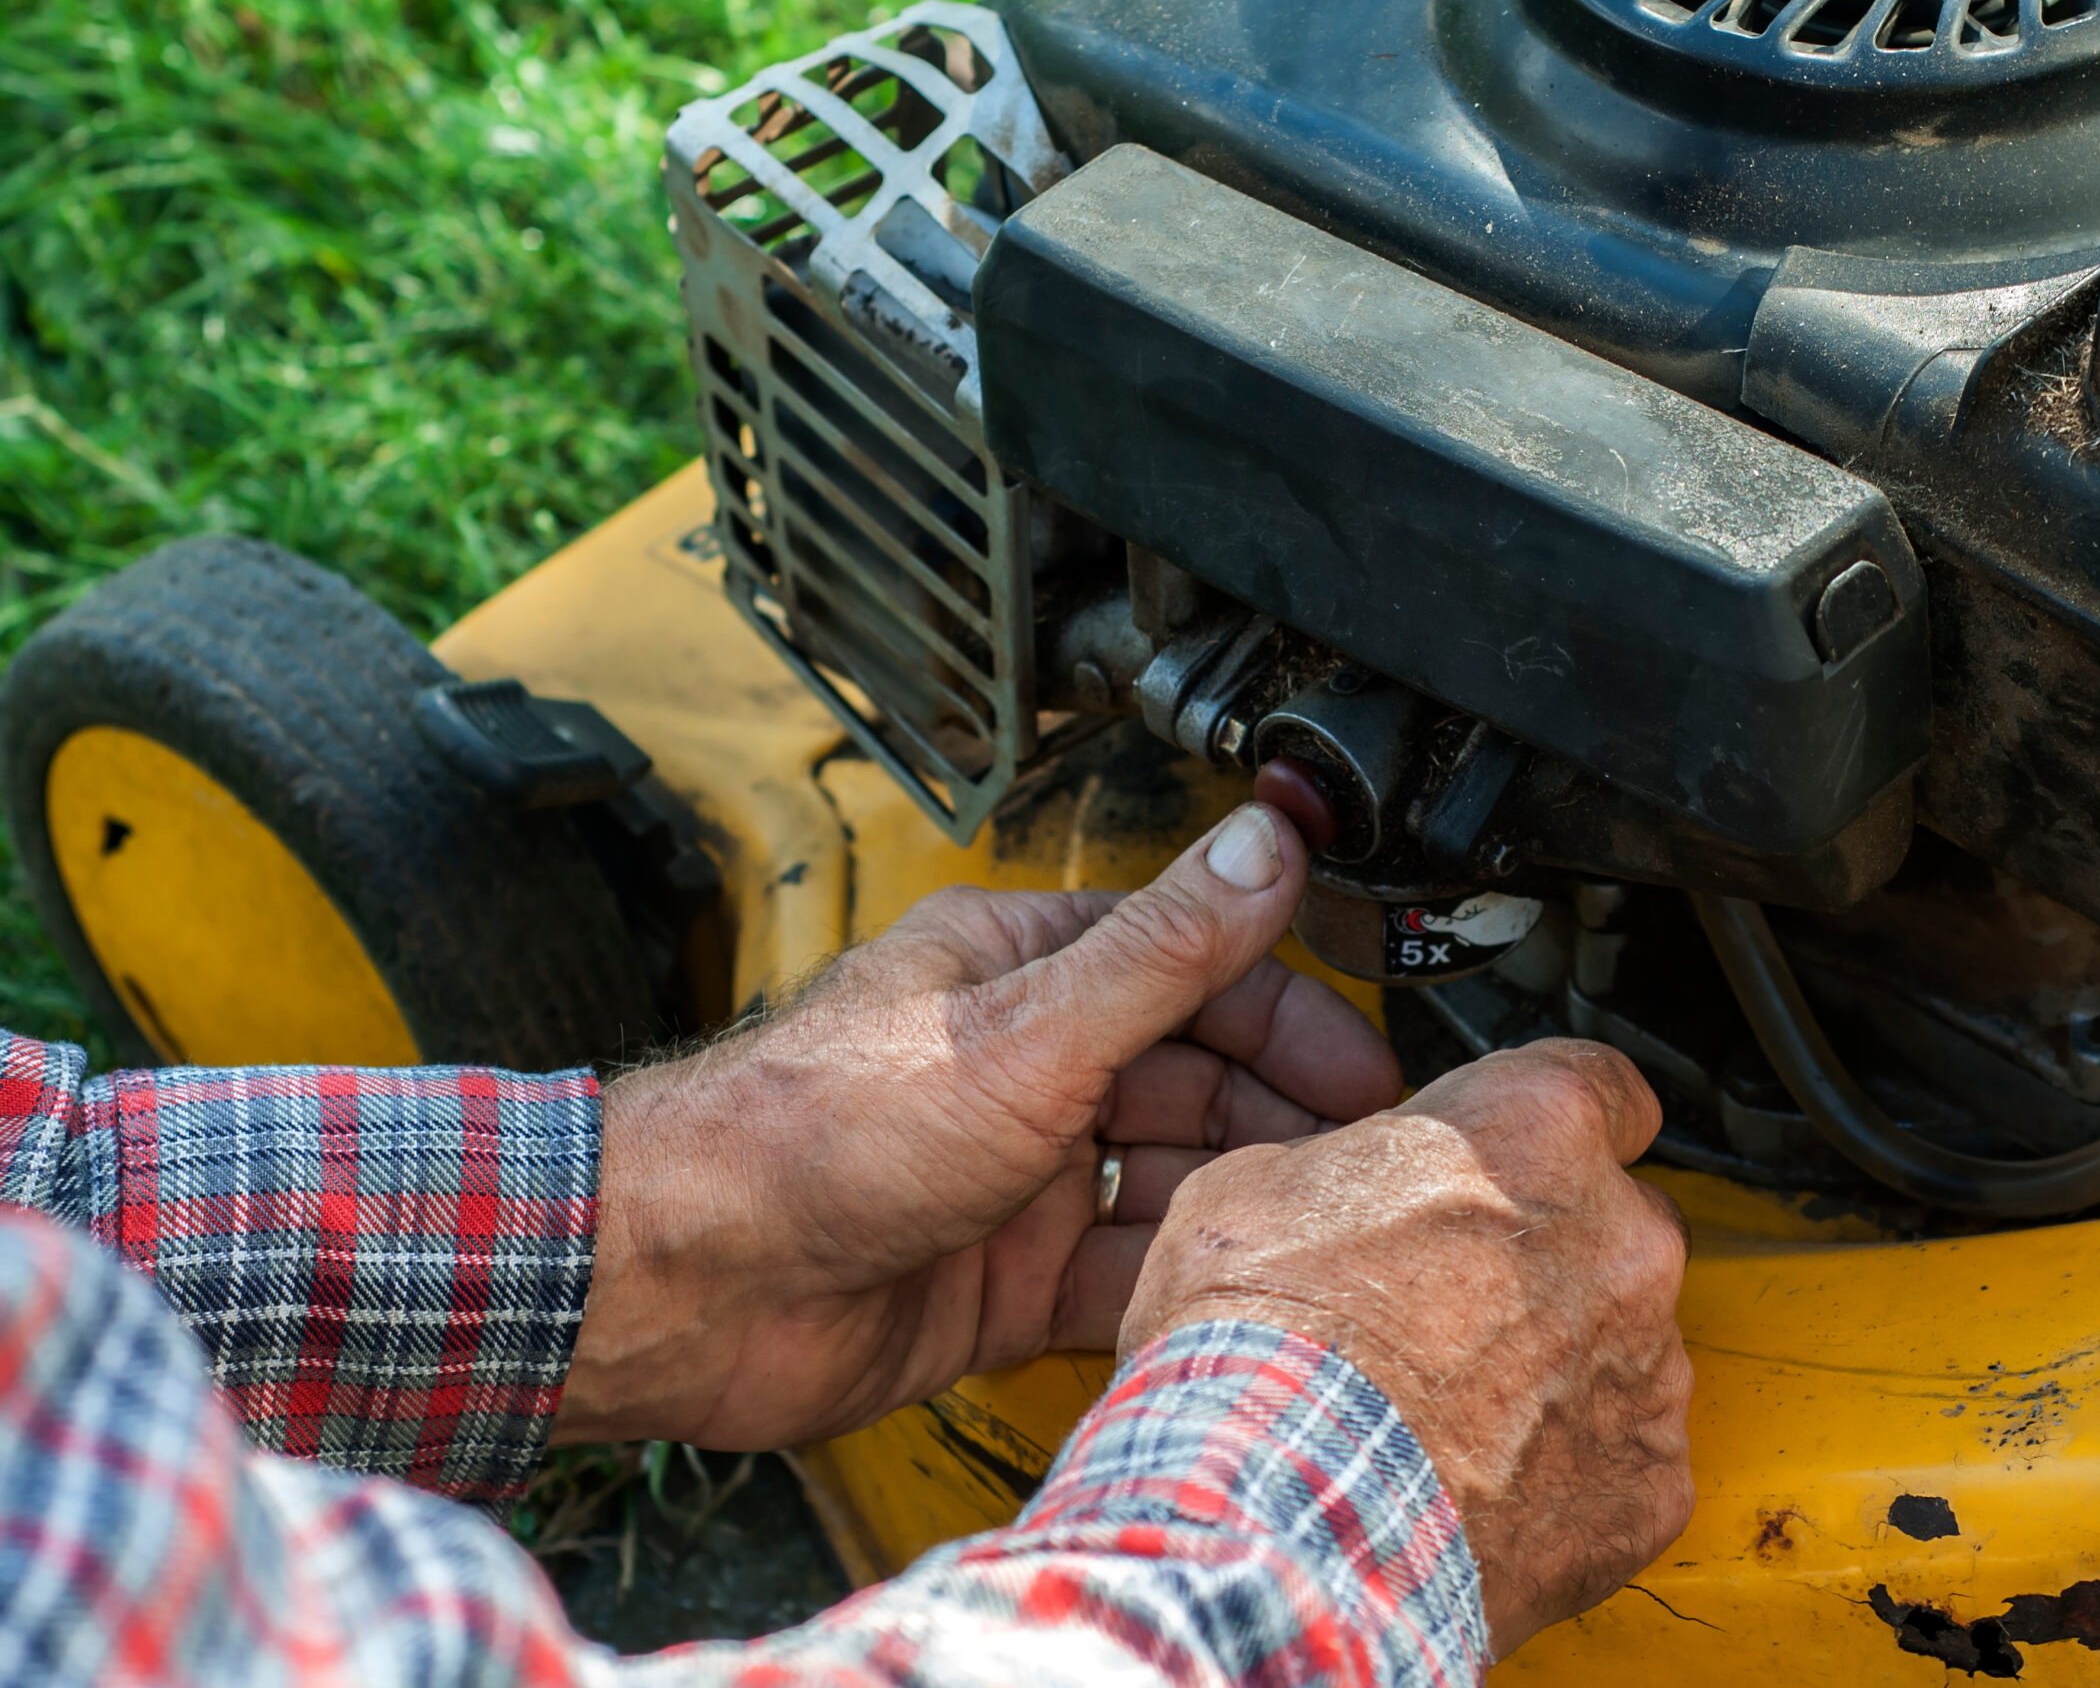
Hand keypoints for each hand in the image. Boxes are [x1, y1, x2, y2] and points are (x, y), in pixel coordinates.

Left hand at [553, 802, 1401, 1449]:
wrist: (687, 1287)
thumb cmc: (814, 1132)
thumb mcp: (1027, 1031)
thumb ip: (1164, 950)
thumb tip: (1266, 841)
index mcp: (1024, 970)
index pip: (1196, 972)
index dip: (1292, 1019)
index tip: (1370, 1072)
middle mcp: (1027, 1065)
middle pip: (1197, 1080)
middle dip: (1280, 1119)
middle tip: (1361, 1168)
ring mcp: (1018, 1174)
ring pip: (1168, 1179)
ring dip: (1237, 1202)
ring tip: (1312, 1237)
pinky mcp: (1004, 1278)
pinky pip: (1121, 1275)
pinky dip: (1176, 1284)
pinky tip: (1229, 1298)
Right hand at [1119, 1039, 1694, 1657]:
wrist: (1277, 1516)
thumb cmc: (1262, 1352)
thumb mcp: (1257, 1187)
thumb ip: (1355, 1165)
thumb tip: (1353, 1184)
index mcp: (1537, 1131)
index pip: (1604, 1084)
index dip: (1555, 1124)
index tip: (1528, 1153)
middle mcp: (1622, 1238)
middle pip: (1617, 1223)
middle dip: (1550, 1255)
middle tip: (1450, 1300)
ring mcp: (1649, 1367)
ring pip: (1624, 1345)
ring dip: (1558, 1366)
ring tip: (1446, 1411)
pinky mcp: (1653, 1483)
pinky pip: (1626, 1460)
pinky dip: (1570, 1472)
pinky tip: (1477, 1484)